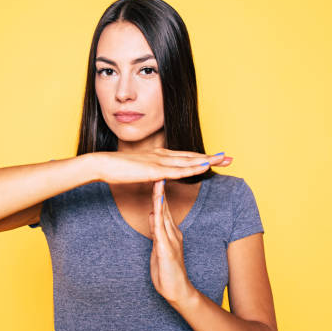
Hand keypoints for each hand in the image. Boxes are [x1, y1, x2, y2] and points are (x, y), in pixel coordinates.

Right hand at [95, 147, 232, 183]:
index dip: (202, 157)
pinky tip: (204, 167)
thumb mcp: (138, 170)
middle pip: (192, 156)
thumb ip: (150, 171)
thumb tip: (158, 176)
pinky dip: (193, 168)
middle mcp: (162, 155)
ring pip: (188, 161)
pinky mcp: (154, 169)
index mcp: (158, 155)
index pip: (185, 156)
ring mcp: (159, 161)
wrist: (102, 164)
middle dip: (211, 158)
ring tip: (223, 160)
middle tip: (229, 158)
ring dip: (207, 160)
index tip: (216, 158)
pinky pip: (177, 170)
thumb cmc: (116, 168)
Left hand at [148, 179, 197, 304]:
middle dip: (160, 188)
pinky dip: (158, 216)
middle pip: (164, 207)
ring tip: (158, 180)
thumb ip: (156, 231)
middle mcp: (172, 233)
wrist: (178, 291)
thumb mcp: (158, 248)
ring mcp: (170, 240)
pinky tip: (156, 205)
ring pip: (163, 214)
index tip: (155, 176)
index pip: (163, 208)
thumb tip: (152, 214)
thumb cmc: (168, 272)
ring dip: (160, 197)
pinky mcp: (166, 249)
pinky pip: (160, 229)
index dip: (159, 192)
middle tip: (158, 169)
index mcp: (170, 232)